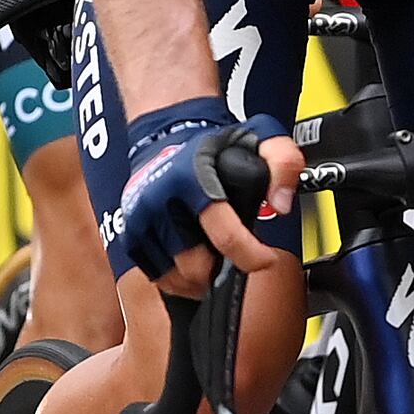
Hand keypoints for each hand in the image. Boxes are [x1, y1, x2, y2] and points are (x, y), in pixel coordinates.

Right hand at [108, 98, 294, 289]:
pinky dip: (178, 277)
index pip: (225, 235)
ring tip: (213, 257)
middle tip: (233, 254)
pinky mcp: (130, 235)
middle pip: (197, 266)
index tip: (265, 259)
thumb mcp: (259, 137)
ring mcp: (142, 220)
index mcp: (192, 178)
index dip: (251, 256)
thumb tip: (281, 203)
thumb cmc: (212, 144)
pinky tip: (191, 260)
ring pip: (177, 277)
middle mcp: (161, 201)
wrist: (165, 136)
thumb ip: (282, 162)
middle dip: (221, 267)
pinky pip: (157, 277)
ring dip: (199, 277)